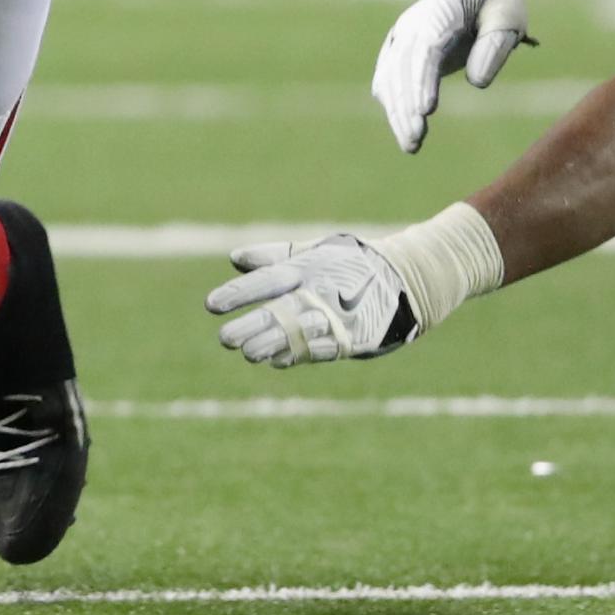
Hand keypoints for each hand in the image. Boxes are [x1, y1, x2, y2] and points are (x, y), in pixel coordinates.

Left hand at [206, 234, 420, 367]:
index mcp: (307, 268)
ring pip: (299, 332)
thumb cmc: (348, 264)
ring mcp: (336, 316)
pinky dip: (299, 354)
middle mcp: (319, 291)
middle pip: (280, 310)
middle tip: (224, 339)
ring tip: (248, 354)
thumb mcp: (313, 253)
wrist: (403, 278)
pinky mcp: (352, 337)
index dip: (240, 293)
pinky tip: (277, 361)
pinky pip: (322, 348)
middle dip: (252, 325)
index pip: (267, 280)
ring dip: (272, 344)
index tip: (211, 306)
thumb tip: (234, 258)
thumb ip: (273, 256)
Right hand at [372, 0, 535, 153]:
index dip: (423, 79)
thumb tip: (477, 82)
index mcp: (441, 9)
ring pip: (392, 77)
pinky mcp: (400, 51)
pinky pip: (390, 80)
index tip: (426, 110)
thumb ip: (494, 45)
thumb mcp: (507, 16)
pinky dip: (394, 106)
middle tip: (416, 140)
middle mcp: (414, 23)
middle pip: (403, 66)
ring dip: (398, 112)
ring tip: (411, 145)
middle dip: (406, 105)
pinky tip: (404, 131)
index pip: (427, 47)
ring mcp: (402, 36)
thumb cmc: (496, 3)